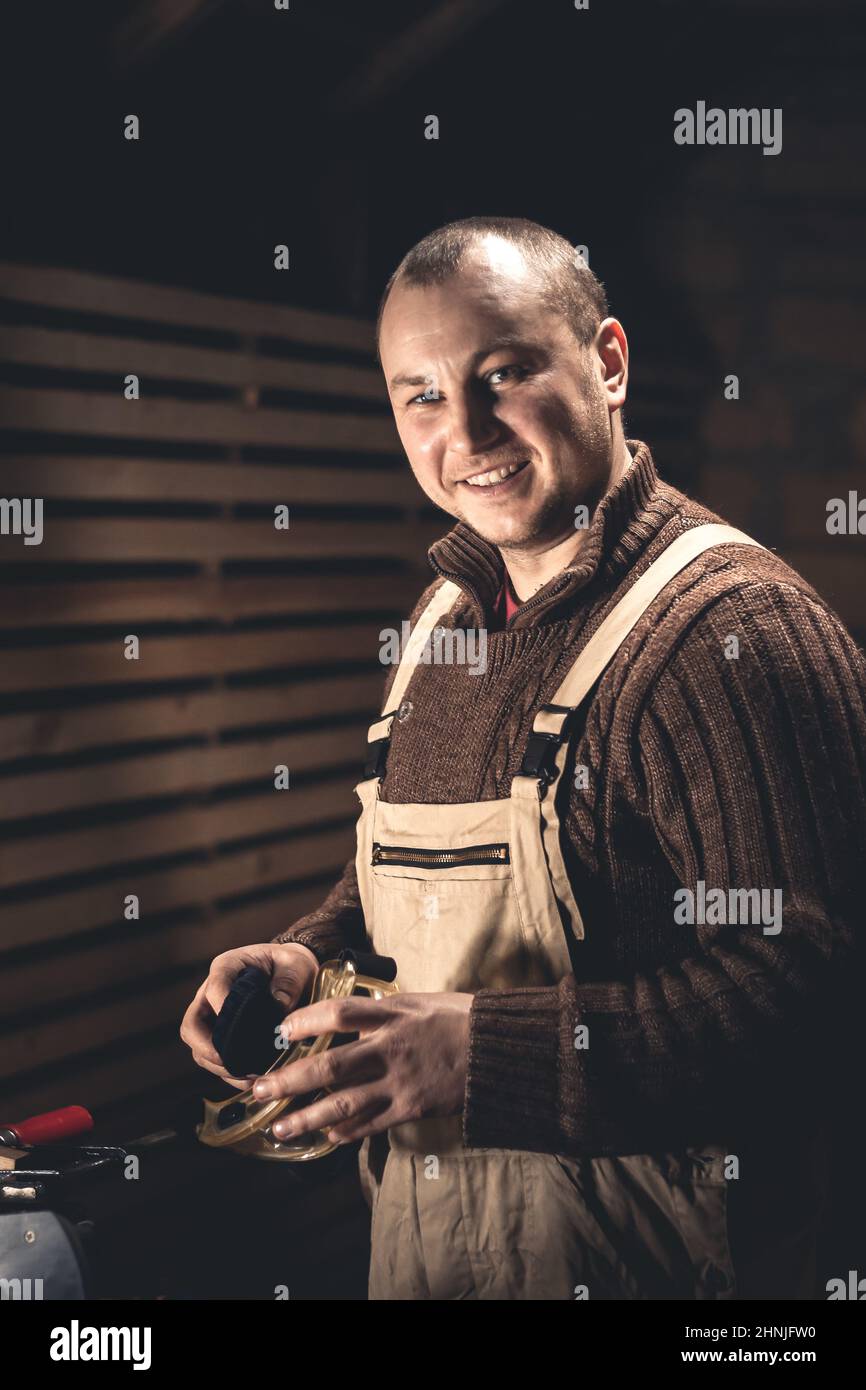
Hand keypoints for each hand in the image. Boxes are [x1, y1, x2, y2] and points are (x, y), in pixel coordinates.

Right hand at [179, 941, 318, 1088]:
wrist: (292, 974)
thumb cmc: (290, 966)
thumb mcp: (295, 966)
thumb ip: (288, 983)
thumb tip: (279, 1006)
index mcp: (227, 968)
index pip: (215, 988)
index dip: (223, 1008)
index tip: (242, 1028)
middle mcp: (211, 994)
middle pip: (192, 1024)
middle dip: (205, 1047)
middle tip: (228, 1061)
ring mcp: (213, 1018)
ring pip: (198, 1048)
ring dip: (217, 1066)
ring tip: (245, 1075)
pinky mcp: (222, 1037)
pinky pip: (213, 1060)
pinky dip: (227, 1074)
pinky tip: (249, 1080)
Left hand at [251, 991, 473, 1141]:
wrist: (498, 1050)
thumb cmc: (459, 1019)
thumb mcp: (419, 1001)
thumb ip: (382, 1010)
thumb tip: (346, 1014)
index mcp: (394, 1014)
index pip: (340, 1013)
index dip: (306, 1021)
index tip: (279, 1030)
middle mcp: (392, 1048)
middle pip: (330, 1065)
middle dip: (290, 1079)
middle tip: (258, 1089)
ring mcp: (401, 1081)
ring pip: (344, 1103)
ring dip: (306, 1117)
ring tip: (278, 1128)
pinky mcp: (411, 1107)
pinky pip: (371, 1123)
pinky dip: (345, 1131)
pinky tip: (325, 1136)